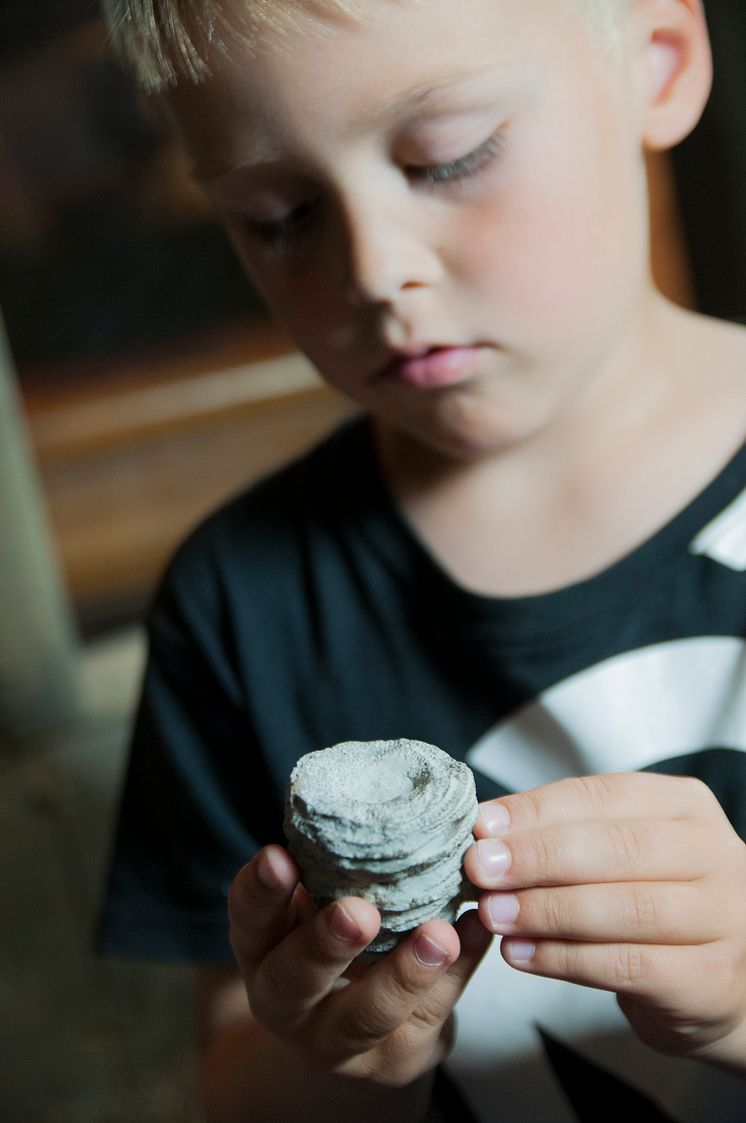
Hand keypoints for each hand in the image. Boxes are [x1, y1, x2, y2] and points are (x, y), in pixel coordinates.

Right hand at [227, 845, 491, 1087]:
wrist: (360, 1036)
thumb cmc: (335, 944)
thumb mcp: (314, 908)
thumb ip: (332, 870)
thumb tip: (382, 805)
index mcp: (262, 950)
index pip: (248, 919)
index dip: (260, 890)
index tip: (279, 855)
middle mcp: (287, 1002)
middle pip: (295, 979)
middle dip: (326, 944)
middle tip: (358, 911)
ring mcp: (338, 1040)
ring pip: (365, 1016)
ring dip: (404, 974)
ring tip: (440, 935)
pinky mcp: (396, 1059)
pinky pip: (430, 1016)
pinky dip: (457, 973)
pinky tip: (475, 933)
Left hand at [463, 772, 745, 1068]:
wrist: (721, 982)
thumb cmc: (654, 902)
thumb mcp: (621, 854)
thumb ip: (564, 835)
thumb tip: (487, 830)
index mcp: (684, 807)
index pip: (602, 796)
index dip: (538, 810)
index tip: (482, 826)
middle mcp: (713, 854)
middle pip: (616, 848)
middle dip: (537, 857)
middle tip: (479, 869)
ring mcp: (721, 918)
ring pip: (624, 908)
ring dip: (546, 910)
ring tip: (492, 914)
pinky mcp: (710, 979)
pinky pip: (628, 966)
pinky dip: (565, 960)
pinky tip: (520, 955)